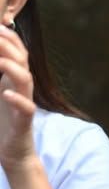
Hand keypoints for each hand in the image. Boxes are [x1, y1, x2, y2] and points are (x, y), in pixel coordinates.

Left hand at [0, 24, 37, 173]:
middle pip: (22, 60)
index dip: (8, 37)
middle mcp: (21, 87)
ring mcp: (24, 103)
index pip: (17, 51)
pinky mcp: (25, 121)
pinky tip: (6, 95)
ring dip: (13, 69)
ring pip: (26, 80)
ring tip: (0, 62)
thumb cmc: (1, 122)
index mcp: (13, 79)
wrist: (14, 152)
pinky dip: (17, 100)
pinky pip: (26, 108)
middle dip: (8, 46)